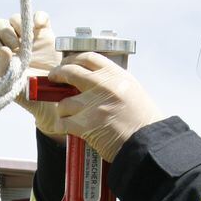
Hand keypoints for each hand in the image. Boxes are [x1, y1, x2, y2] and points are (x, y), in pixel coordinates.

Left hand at [0, 10, 63, 137]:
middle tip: (14, 45)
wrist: (57, 96)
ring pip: (16, 18)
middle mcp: (11, 44)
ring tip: (27, 40)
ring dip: (18, 24)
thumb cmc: (31, 95)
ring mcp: (28, 37)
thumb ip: (3, 71)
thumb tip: (3, 50)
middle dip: (4, 32)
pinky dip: (39, 17)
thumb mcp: (13, 87)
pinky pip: (39, 16)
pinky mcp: (44, 33)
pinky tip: (40, 27)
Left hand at [50, 52, 165, 161]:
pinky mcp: (85, 125)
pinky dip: (62, 126)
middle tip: (54, 78)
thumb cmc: (141, 119)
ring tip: (70, 115)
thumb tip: (88, 77)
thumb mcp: (131, 89)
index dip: (72, 59)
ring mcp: (93, 105)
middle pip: (70, 72)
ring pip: (63, 102)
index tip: (65, 64)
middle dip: (58, 74)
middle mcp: (103, 86)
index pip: (87, 58)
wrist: (147, 142)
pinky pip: (63, 122)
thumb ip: (111, 81)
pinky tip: (66, 128)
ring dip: (63, 110)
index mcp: (115, 75)